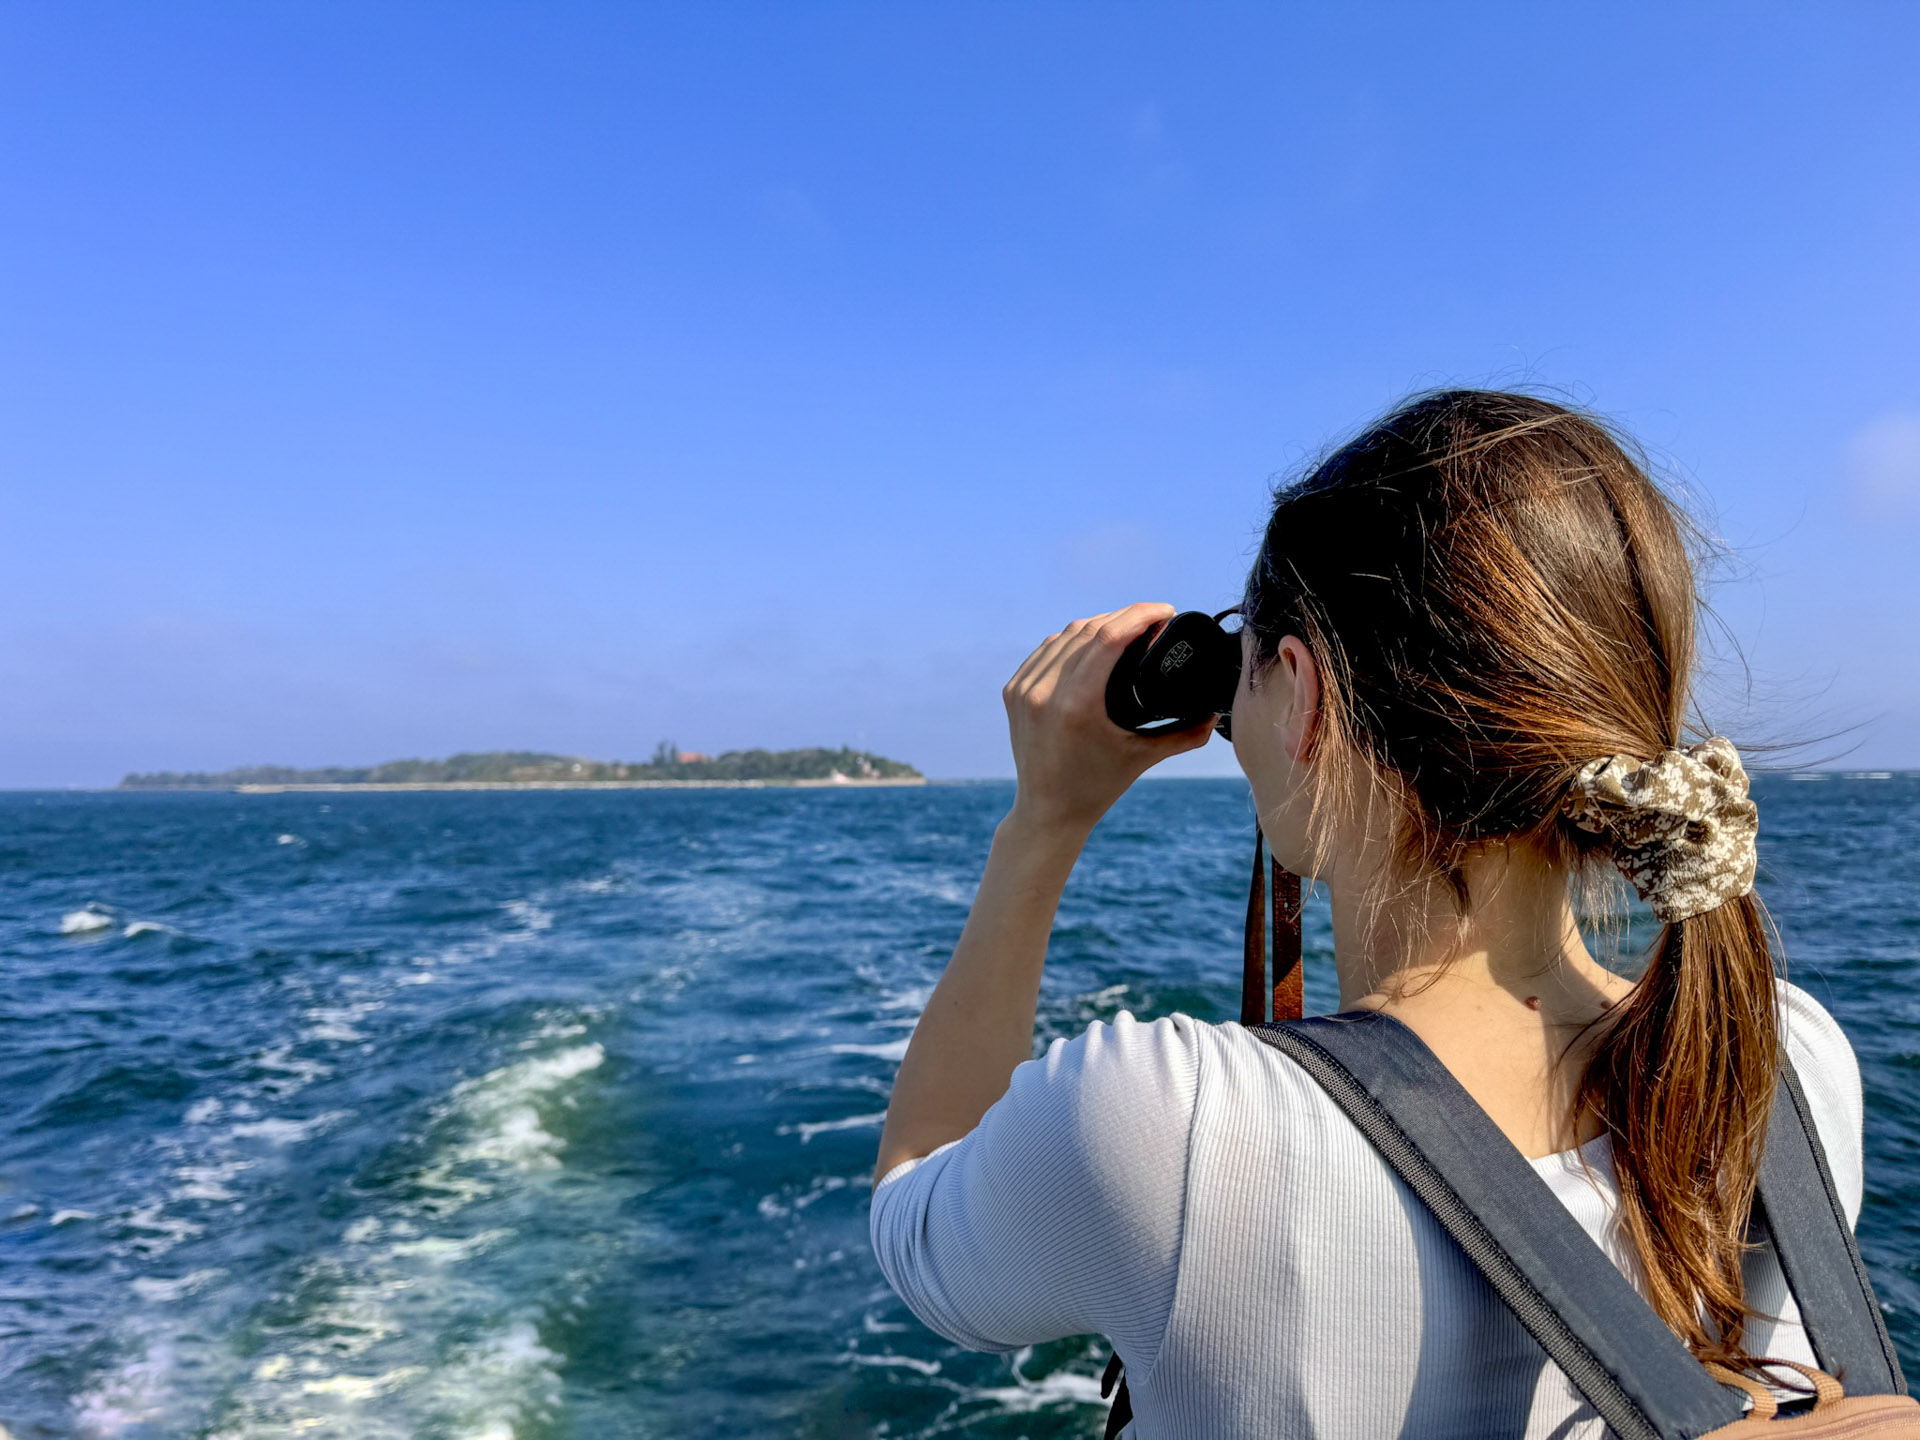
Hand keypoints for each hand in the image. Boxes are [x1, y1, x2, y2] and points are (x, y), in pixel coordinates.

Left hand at [1001, 603, 1216, 835]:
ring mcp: (1024, 690)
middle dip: (1125, 616)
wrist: (1048, 811)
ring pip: (1065, 635)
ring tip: (1127, 625)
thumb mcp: (1143, 758)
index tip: (1165, 611)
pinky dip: (1071, 638)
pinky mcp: (1014, 692)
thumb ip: (1184, 735)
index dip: (1140, 615)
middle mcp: (1045, 692)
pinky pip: (1045, 650)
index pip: (1109, 637)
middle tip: (1153, 618)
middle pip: (1088, 629)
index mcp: (1076, 705)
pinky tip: (1090, 637)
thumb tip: (1215, 715)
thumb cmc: (1097, 787)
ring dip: (1098, 622)